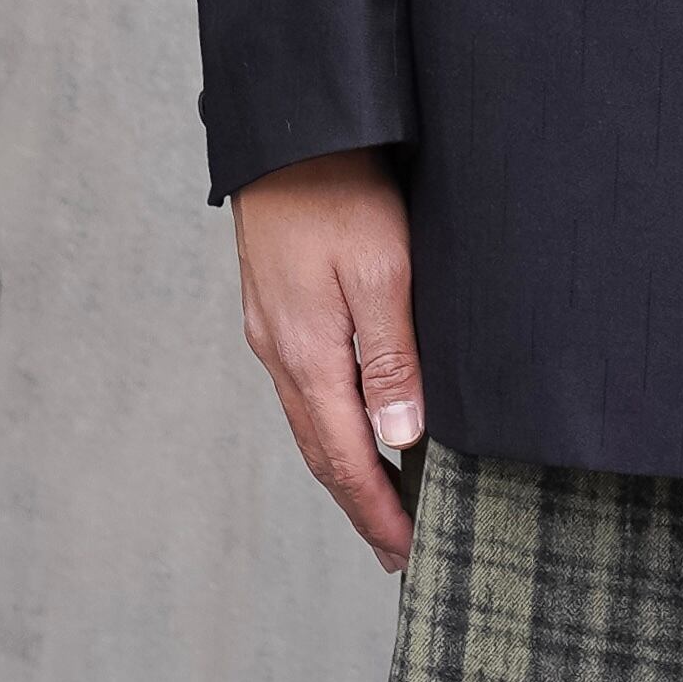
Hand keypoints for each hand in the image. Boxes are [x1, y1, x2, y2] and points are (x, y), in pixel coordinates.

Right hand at [232, 146, 423, 572]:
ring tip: (383, 498)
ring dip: (346, 463)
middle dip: (360, 502)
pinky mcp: (279, 304)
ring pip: (311, 417)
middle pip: (321, 449)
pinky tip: (357, 418)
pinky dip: (333, 419)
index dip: (377, 511)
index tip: (407, 554)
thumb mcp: (381, 269)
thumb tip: (399, 438)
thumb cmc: (342, 189)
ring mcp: (274, 328)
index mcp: (307, 353)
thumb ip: (391, 354)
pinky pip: (306, 383)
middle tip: (397, 547)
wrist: (291, 127)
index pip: (343, 458)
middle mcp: (281, 351)